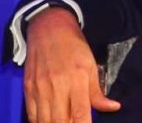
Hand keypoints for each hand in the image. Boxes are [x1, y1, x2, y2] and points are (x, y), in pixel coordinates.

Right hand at [23, 7, 120, 122]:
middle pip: (60, 122)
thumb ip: (98, 92)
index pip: (79, 114)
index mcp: (76, 80)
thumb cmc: (74, 47)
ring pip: (45, 122)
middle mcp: (57, 87)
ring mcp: (40, 89)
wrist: (48, 28)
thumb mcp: (91, 65)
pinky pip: (31, 115)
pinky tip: (48, 122)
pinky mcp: (28, 89)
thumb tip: (113, 107)